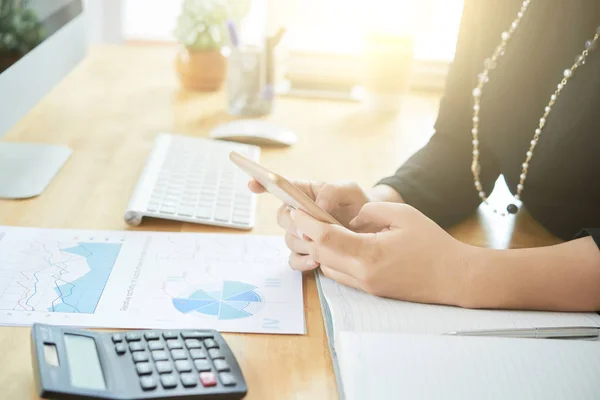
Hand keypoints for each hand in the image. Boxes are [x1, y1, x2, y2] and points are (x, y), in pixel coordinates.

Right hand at [248, 179, 370, 269]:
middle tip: (306, 231)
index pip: (279, 186)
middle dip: (292, 225)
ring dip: (302, 244)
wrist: (373, 227)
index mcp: (305, 193)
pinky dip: (302, 262)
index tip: (252, 184)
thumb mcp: (349, 190)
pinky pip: (294, 261)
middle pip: (282, 218)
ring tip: (319, 247)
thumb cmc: (359, 203)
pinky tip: (316, 261)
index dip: (262, 183)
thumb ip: (332, 192)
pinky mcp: (308, 253)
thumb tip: (316, 209)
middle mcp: (299, 214)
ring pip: (289, 240)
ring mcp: (302, 234)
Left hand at [288, 202, 475, 305]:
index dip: (307, 223)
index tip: (297, 210)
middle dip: (308, 235)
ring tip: (321, 230)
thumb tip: (350, 218)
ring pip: (328, 267)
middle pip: (321, 254)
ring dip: (320, 249)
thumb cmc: (433, 244)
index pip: (326, 239)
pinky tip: (340, 246)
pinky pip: (341, 276)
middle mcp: (364, 274)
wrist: (455, 278)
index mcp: (370, 254)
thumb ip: (370, 211)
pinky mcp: (372, 291)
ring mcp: (367, 286)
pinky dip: (334, 260)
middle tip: (303, 218)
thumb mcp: (403, 215)